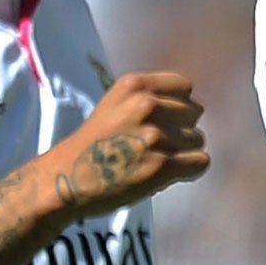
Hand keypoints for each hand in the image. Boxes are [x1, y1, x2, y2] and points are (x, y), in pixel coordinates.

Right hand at [43, 71, 210, 218]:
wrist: (65, 179)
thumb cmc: (94, 145)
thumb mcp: (115, 105)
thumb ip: (150, 99)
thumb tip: (193, 105)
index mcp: (134, 85)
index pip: (185, 87)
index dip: (178, 106)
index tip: (163, 121)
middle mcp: (146, 105)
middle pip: (194, 113)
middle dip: (180, 130)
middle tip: (154, 145)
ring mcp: (155, 135)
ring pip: (198, 139)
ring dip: (182, 152)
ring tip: (153, 160)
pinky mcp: (162, 165)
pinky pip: (200, 162)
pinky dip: (188, 170)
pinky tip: (166, 174)